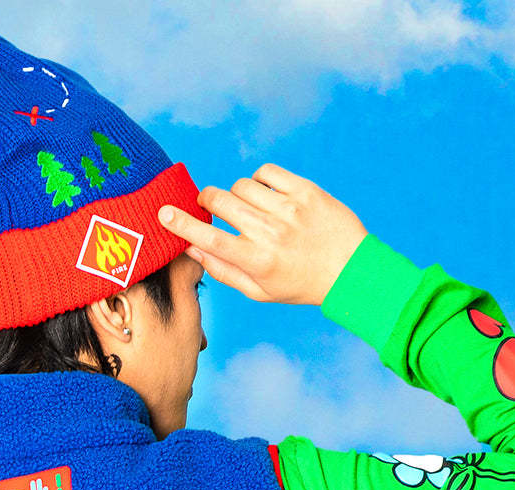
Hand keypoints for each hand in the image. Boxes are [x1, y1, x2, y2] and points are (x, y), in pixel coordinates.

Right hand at [158, 163, 367, 306]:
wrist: (350, 269)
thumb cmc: (300, 284)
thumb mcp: (259, 291)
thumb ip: (223, 271)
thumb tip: (191, 249)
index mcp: (257, 261)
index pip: (210, 240)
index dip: (183, 225)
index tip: (164, 214)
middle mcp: (271, 233)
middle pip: (221, 202)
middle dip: (207, 200)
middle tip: (209, 205)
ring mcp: (290, 209)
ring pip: (241, 185)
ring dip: (236, 193)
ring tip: (249, 207)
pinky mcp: (305, 190)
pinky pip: (266, 172)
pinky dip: (259, 180)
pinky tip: (267, 195)